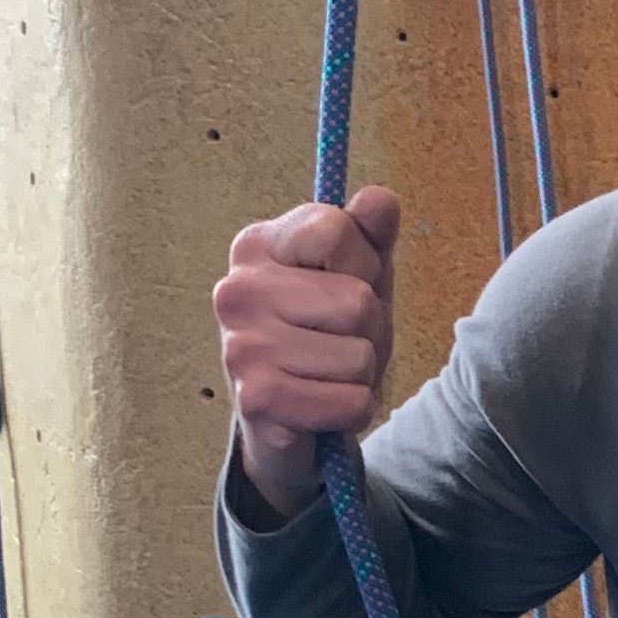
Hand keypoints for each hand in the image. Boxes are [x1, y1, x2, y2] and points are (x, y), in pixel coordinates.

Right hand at [213, 185, 400, 515]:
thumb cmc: (327, 334)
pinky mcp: (257, 398)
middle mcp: (237, 289)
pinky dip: (352, 409)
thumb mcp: (358, 275)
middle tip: (340, 342)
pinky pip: (351, 401)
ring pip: (359, 355)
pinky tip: (323, 404)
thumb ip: (371, 234)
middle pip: (357, 300)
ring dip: (361, 374)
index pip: (335, 230)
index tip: (345, 282)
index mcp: (258, 246)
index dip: (364, 263)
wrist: (291, 417)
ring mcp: (241, 345)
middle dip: (370, 330)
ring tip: (330, 374)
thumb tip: (380, 200)